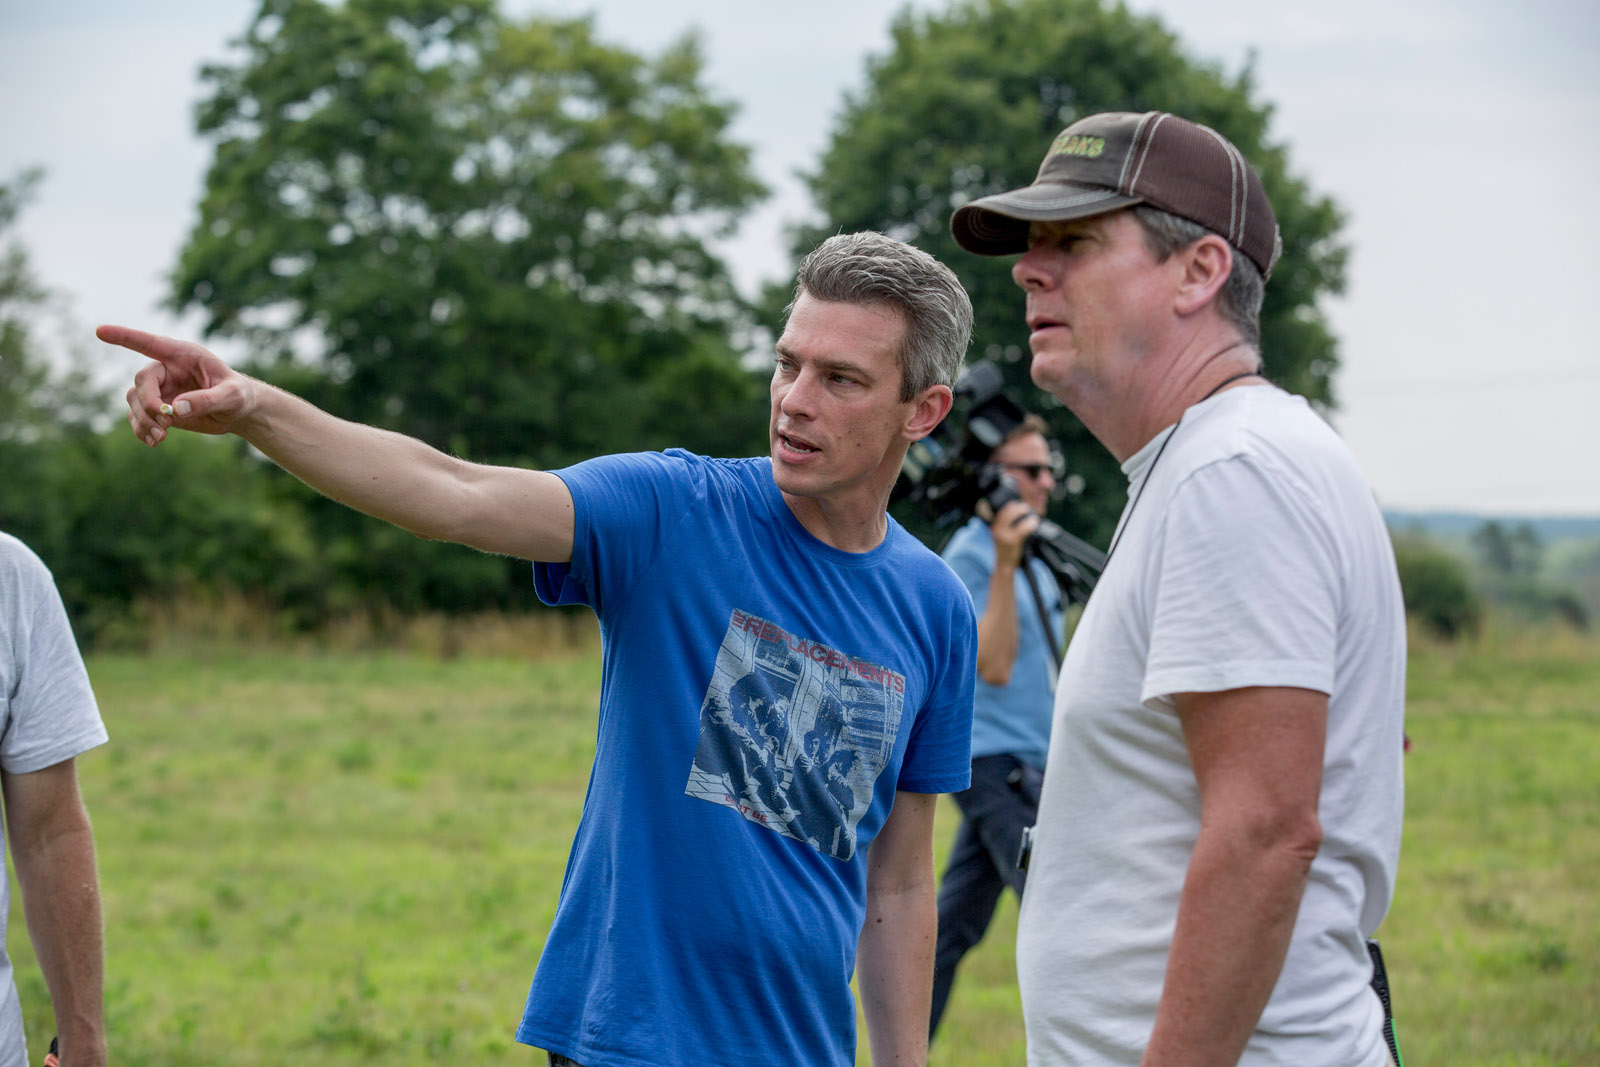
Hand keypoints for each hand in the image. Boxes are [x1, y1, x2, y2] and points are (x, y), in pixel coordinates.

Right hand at [98, 324, 260, 446]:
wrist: (239, 412)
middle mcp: (167, 369)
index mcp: (184, 355)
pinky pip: (138, 417)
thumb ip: (206, 400)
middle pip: (141, 382)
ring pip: (135, 401)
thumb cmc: (239, 395)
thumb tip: (175, 409)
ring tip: (160, 437)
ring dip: (143, 420)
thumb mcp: (231, 396)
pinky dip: (141, 430)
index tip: (100, 331)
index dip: (124, 337)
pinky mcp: (159, 408)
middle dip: (149, 403)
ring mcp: (161, 389)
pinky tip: (154, 441)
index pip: (149, 343)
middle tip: (166, 422)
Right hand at [987, 499, 1039, 567]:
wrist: (1004, 566)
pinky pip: (1023, 528)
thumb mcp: (1002, 537)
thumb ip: (1007, 526)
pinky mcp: (1013, 541)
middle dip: (1018, 507)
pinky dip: (1030, 524)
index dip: (1011, 505)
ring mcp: (1004, 535)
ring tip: (1033, 516)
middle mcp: (997, 530)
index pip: (1001, 511)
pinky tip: (1034, 523)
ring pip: (1013, 517)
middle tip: (1026, 507)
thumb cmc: (1006, 551)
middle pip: (1006, 512)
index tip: (1018, 504)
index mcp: (994, 528)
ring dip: (1023, 513)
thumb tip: (1018, 512)